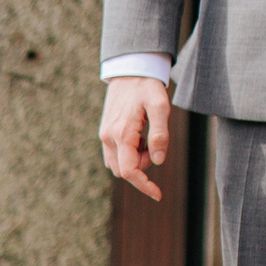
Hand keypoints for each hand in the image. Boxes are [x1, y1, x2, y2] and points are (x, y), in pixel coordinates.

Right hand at [98, 76, 172, 200]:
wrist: (129, 70)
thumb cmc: (147, 87)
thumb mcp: (160, 106)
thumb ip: (160, 134)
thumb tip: (159, 161)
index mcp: (122, 134)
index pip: (130, 171)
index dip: (144, 185)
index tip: (158, 195)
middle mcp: (108, 137)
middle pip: (124, 170)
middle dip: (142, 166)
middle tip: (155, 143)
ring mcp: (104, 135)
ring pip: (119, 164)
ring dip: (136, 159)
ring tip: (147, 135)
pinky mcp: (105, 132)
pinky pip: (116, 154)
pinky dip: (129, 153)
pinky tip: (139, 135)